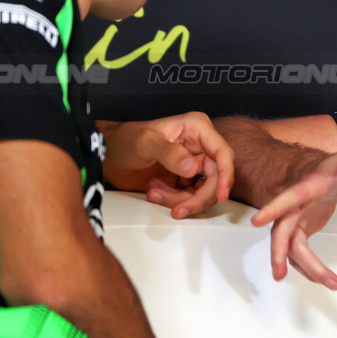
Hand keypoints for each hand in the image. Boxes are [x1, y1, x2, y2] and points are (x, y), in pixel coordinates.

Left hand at [100, 113, 234, 218]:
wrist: (110, 155)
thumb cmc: (126, 140)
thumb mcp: (145, 142)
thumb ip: (169, 153)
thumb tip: (192, 168)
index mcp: (197, 129)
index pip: (223, 153)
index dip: (226, 175)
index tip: (221, 194)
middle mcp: (200, 146)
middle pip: (217, 178)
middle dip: (198, 197)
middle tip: (178, 209)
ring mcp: (194, 164)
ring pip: (204, 191)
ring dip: (181, 199)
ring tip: (154, 193)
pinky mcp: (186, 179)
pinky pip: (191, 197)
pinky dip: (174, 201)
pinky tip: (154, 192)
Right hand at [249, 146, 336, 290]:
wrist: (326, 176)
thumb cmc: (335, 169)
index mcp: (306, 187)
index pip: (288, 198)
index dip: (274, 208)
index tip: (257, 221)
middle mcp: (295, 206)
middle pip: (281, 231)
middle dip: (278, 252)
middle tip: (279, 274)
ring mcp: (295, 220)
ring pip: (291, 249)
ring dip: (307, 268)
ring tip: (332, 282)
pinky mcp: (300, 232)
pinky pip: (299, 255)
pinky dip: (310, 268)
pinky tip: (324, 278)